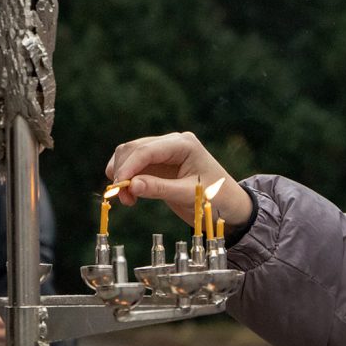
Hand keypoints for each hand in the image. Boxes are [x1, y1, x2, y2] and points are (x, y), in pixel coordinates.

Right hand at [105, 132, 252, 227]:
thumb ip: (159, 189)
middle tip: (123, 200)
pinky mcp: (158, 162)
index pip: (146, 150)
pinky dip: (126, 178)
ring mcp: (163, 151)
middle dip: (122, 172)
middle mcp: (171, 142)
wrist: (228, 203)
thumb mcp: (188, 195)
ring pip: (128, 154)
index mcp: (184, 144)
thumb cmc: (215, 197)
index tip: (117, 188)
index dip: (128, 168)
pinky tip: (131, 195)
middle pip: (133, 149)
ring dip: (121, 175)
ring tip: (128, 200)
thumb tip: (130, 186)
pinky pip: (133, 164)